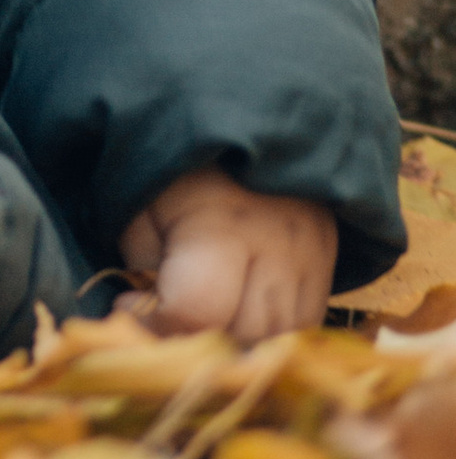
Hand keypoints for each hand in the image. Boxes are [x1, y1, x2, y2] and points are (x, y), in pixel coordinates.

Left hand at [118, 168, 337, 341]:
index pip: (198, 309)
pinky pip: (303, 328)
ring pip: (276, 340)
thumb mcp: (143, 197)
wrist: (251, 118)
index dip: (156, 322)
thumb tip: (144, 306)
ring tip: (198, 313)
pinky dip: (268, 335)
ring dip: (232, 340)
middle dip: (193, 336)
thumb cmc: (184, 161)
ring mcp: (311, 261)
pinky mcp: (328, 267)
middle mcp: (277, 249)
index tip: (130, 302)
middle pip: (240, 334)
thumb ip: (140, 255)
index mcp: (223, 225)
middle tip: (161, 312)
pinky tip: (236, 314)